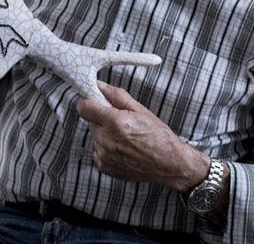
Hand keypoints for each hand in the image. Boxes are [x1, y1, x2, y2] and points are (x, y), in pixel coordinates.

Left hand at [77, 82, 210, 193]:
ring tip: (124, 136)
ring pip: (95, 135)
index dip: (86, 101)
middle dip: (100, 117)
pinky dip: (106, 146)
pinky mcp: (105, 166)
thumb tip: (100, 86)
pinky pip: (98, 150)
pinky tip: (123, 147)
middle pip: (90, 121)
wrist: (169, 163)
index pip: (84, 108)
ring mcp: (104, 155)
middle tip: (118, 118)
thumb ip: (116, 95)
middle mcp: (106, 140)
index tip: (93, 100)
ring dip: (104, 132)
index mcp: (115, 122)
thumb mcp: (139, 109)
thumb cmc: (158, 135)